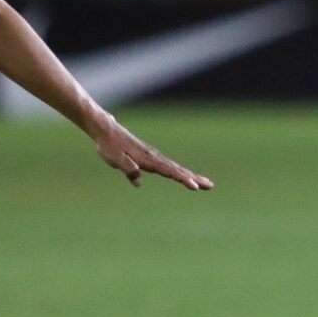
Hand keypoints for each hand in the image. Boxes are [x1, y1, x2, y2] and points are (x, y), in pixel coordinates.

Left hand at [91, 115, 213, 190]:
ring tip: (204, 183)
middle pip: (178, 170)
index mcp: (148, 159)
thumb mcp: (115, 159)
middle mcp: (155, 157)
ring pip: (176, 168)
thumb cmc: (109, 145)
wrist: (106, 129)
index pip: (170, 171)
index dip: (183, 179)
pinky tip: (184, 177)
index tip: (195, 187)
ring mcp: (154, 157)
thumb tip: (137, 181)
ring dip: (191, 175)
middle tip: (210, 186)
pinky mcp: (150, 157)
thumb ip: (127, 169)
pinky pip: (169, 166)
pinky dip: (179, 172)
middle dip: (195, 178)